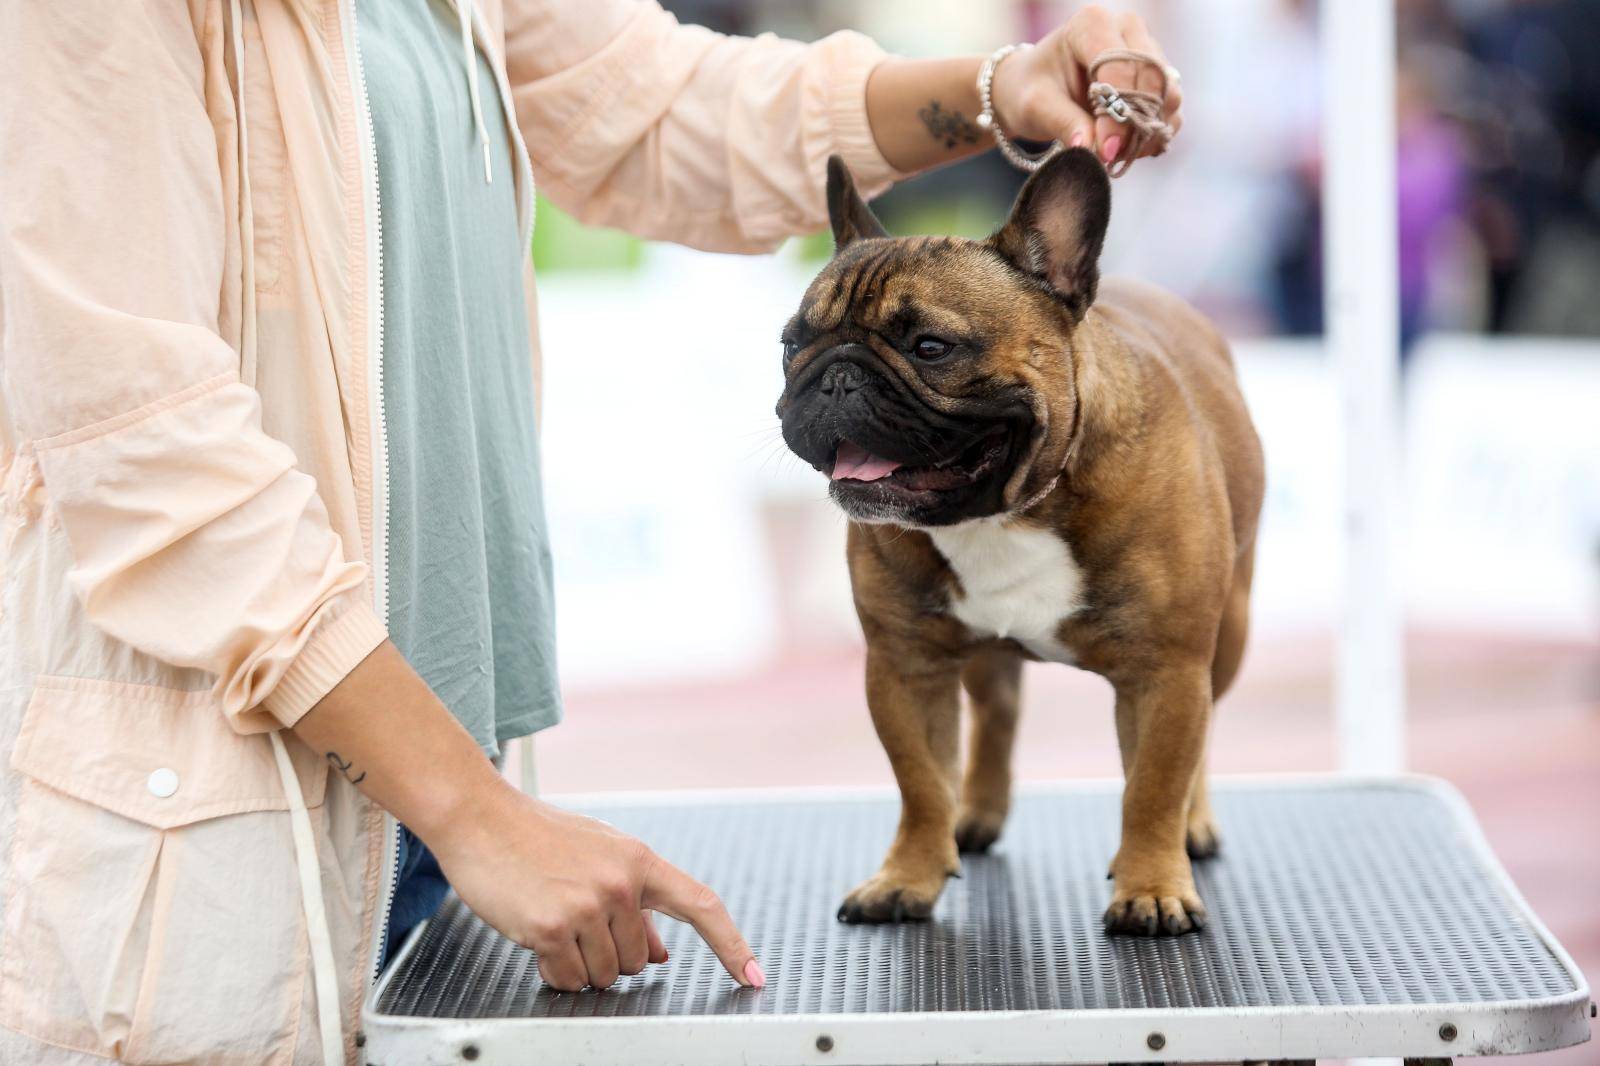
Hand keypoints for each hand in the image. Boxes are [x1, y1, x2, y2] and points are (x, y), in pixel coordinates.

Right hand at [427, 781, 763, 991]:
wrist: (479, 817)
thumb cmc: (537, 837)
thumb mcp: (597, 857)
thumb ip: (635, 903)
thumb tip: (659, 952)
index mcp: (640, 860)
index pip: (701, 905)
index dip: (732, 945)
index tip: (753, 975)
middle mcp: (621, 882)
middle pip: (639, 961)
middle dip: (610, 954)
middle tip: (575, 921)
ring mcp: (589, 905)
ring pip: (605, 976)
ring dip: (579, 965)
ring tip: (554, 922)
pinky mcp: (553, 927)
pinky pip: (569, 979)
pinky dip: (554, 972)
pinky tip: (536, 937)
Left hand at [989, 5, 1182, 165]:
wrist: (1037, 88)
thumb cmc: (1031, 90)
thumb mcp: (1035, 106)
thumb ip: (1063, 124)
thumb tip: (1092, 150)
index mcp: (1092, 24)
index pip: (1120, 67)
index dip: (1118, 113)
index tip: (1106, 151)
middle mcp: (1127, 29)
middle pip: (1153, 80)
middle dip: (1135, 126)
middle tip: (1110, 156)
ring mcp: (1148, 50)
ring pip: (1168, 97)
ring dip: (1147, 133)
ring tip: (1114, 152)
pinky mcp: (1159, 77)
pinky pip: (1171, 112)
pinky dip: (1153, 136)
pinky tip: (1126, 147)